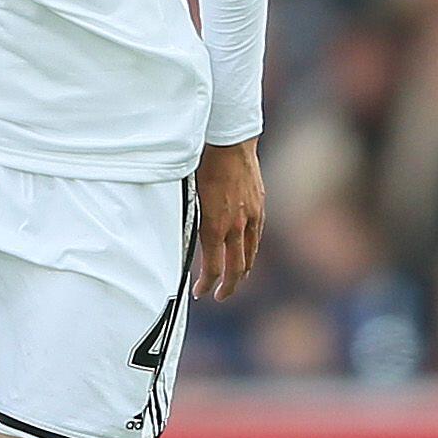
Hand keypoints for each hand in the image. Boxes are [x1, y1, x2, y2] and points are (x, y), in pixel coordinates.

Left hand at [194, 137, 263, 301]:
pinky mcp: (259, 206)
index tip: (199, 292)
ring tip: (234, 279)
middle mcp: (235, 226)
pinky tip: (247, 252)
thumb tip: (178, 238)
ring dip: (242, 271)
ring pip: (250, 254)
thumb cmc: (202, 164)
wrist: (229, 142)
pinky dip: (251, 250)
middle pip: (236, 269)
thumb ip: (188, 220)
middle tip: (220, 296)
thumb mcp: (187, 196)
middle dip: (228, 287)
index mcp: (214, 226)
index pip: (213, 268)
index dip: (206, 285)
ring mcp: (251, 217)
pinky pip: (257, 236)